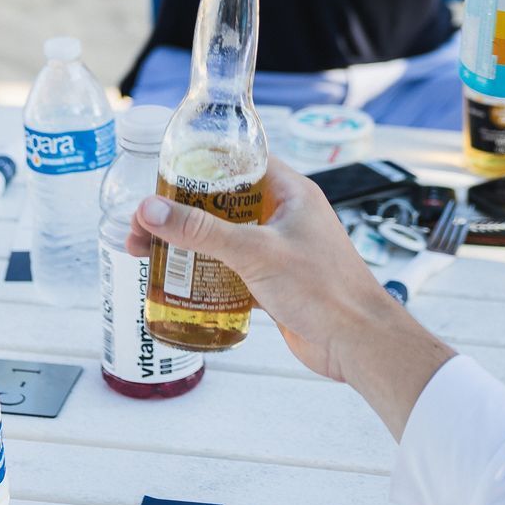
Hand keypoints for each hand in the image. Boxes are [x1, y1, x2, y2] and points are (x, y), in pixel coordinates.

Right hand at [127, 159, 421, 382]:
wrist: (358, 343)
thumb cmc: (325, 290)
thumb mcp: (255, 252)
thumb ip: (202, 230)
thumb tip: (152, 209)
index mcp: (290, 192)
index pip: (239, 161)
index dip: (200, 164)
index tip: (164, 174)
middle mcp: (284, 216)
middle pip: (223, 202)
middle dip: (182, 211)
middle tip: (145, 223)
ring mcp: (279, 249)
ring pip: (224, 238)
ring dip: (189, 245)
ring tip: (149, 252)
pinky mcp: (274, 281)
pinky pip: (231, 270)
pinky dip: (206, 274)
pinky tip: (177, 283)